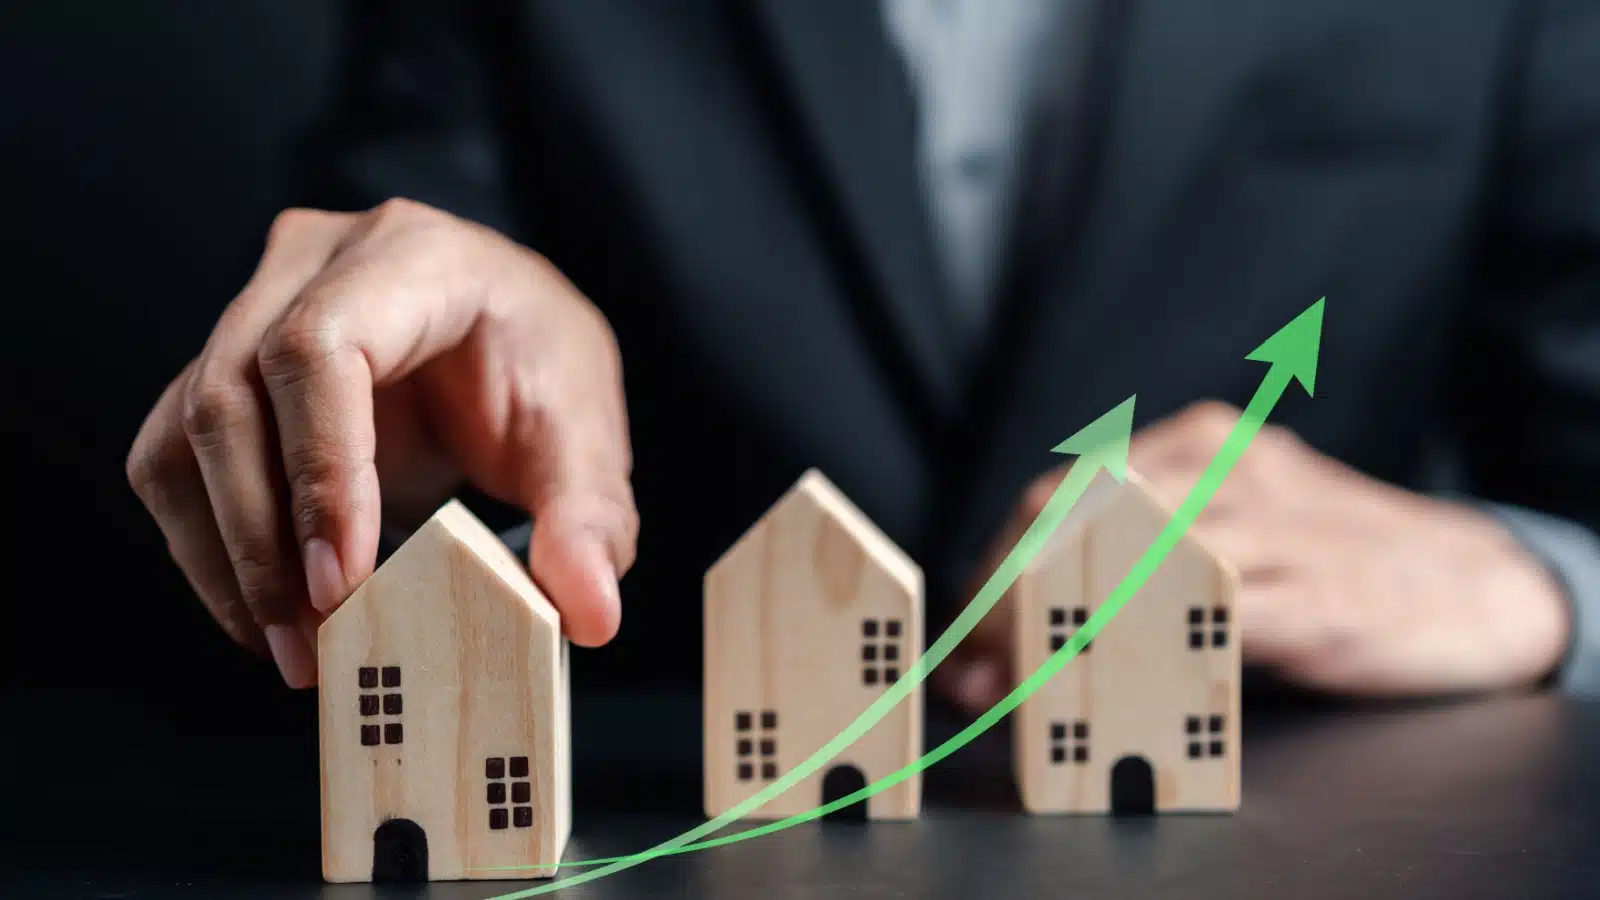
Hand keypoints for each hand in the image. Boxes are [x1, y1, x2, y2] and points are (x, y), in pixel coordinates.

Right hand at [127, 199, 637, 688]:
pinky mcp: (220, 369)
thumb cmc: (539, 368)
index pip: (324, 348)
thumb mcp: (585, 437)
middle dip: (264, 538)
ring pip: (186, 434)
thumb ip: (590, 520)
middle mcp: (314, 263)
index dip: (320, 469)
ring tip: (293, 648)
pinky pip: (175, 460)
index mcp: (414, 257)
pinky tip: (266, 613)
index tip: (345, 582)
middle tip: (315, 643)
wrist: (504, 334)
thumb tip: (591, 613)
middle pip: (232, 394)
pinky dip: (209, 548)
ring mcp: (253, 309)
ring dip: (226, 555)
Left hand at [935, 401, 1570, 712]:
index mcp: (1197, 446)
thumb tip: (1022, 632)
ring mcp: (1271, 529)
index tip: (966, 623)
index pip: (1064, 492)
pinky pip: (1211, 616)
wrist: (1472, 580)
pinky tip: (1113, 679)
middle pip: (1080, 517)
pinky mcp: (1312, 597)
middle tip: (980, 661)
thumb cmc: (1328, 556)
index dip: (999, 560)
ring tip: (1022, 679)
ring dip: (1062, 625)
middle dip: (1013, 592)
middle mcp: (1226, 471)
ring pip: (1133, 559)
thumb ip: (1138, 563)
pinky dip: (1148, 650)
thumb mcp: (1231, 531)